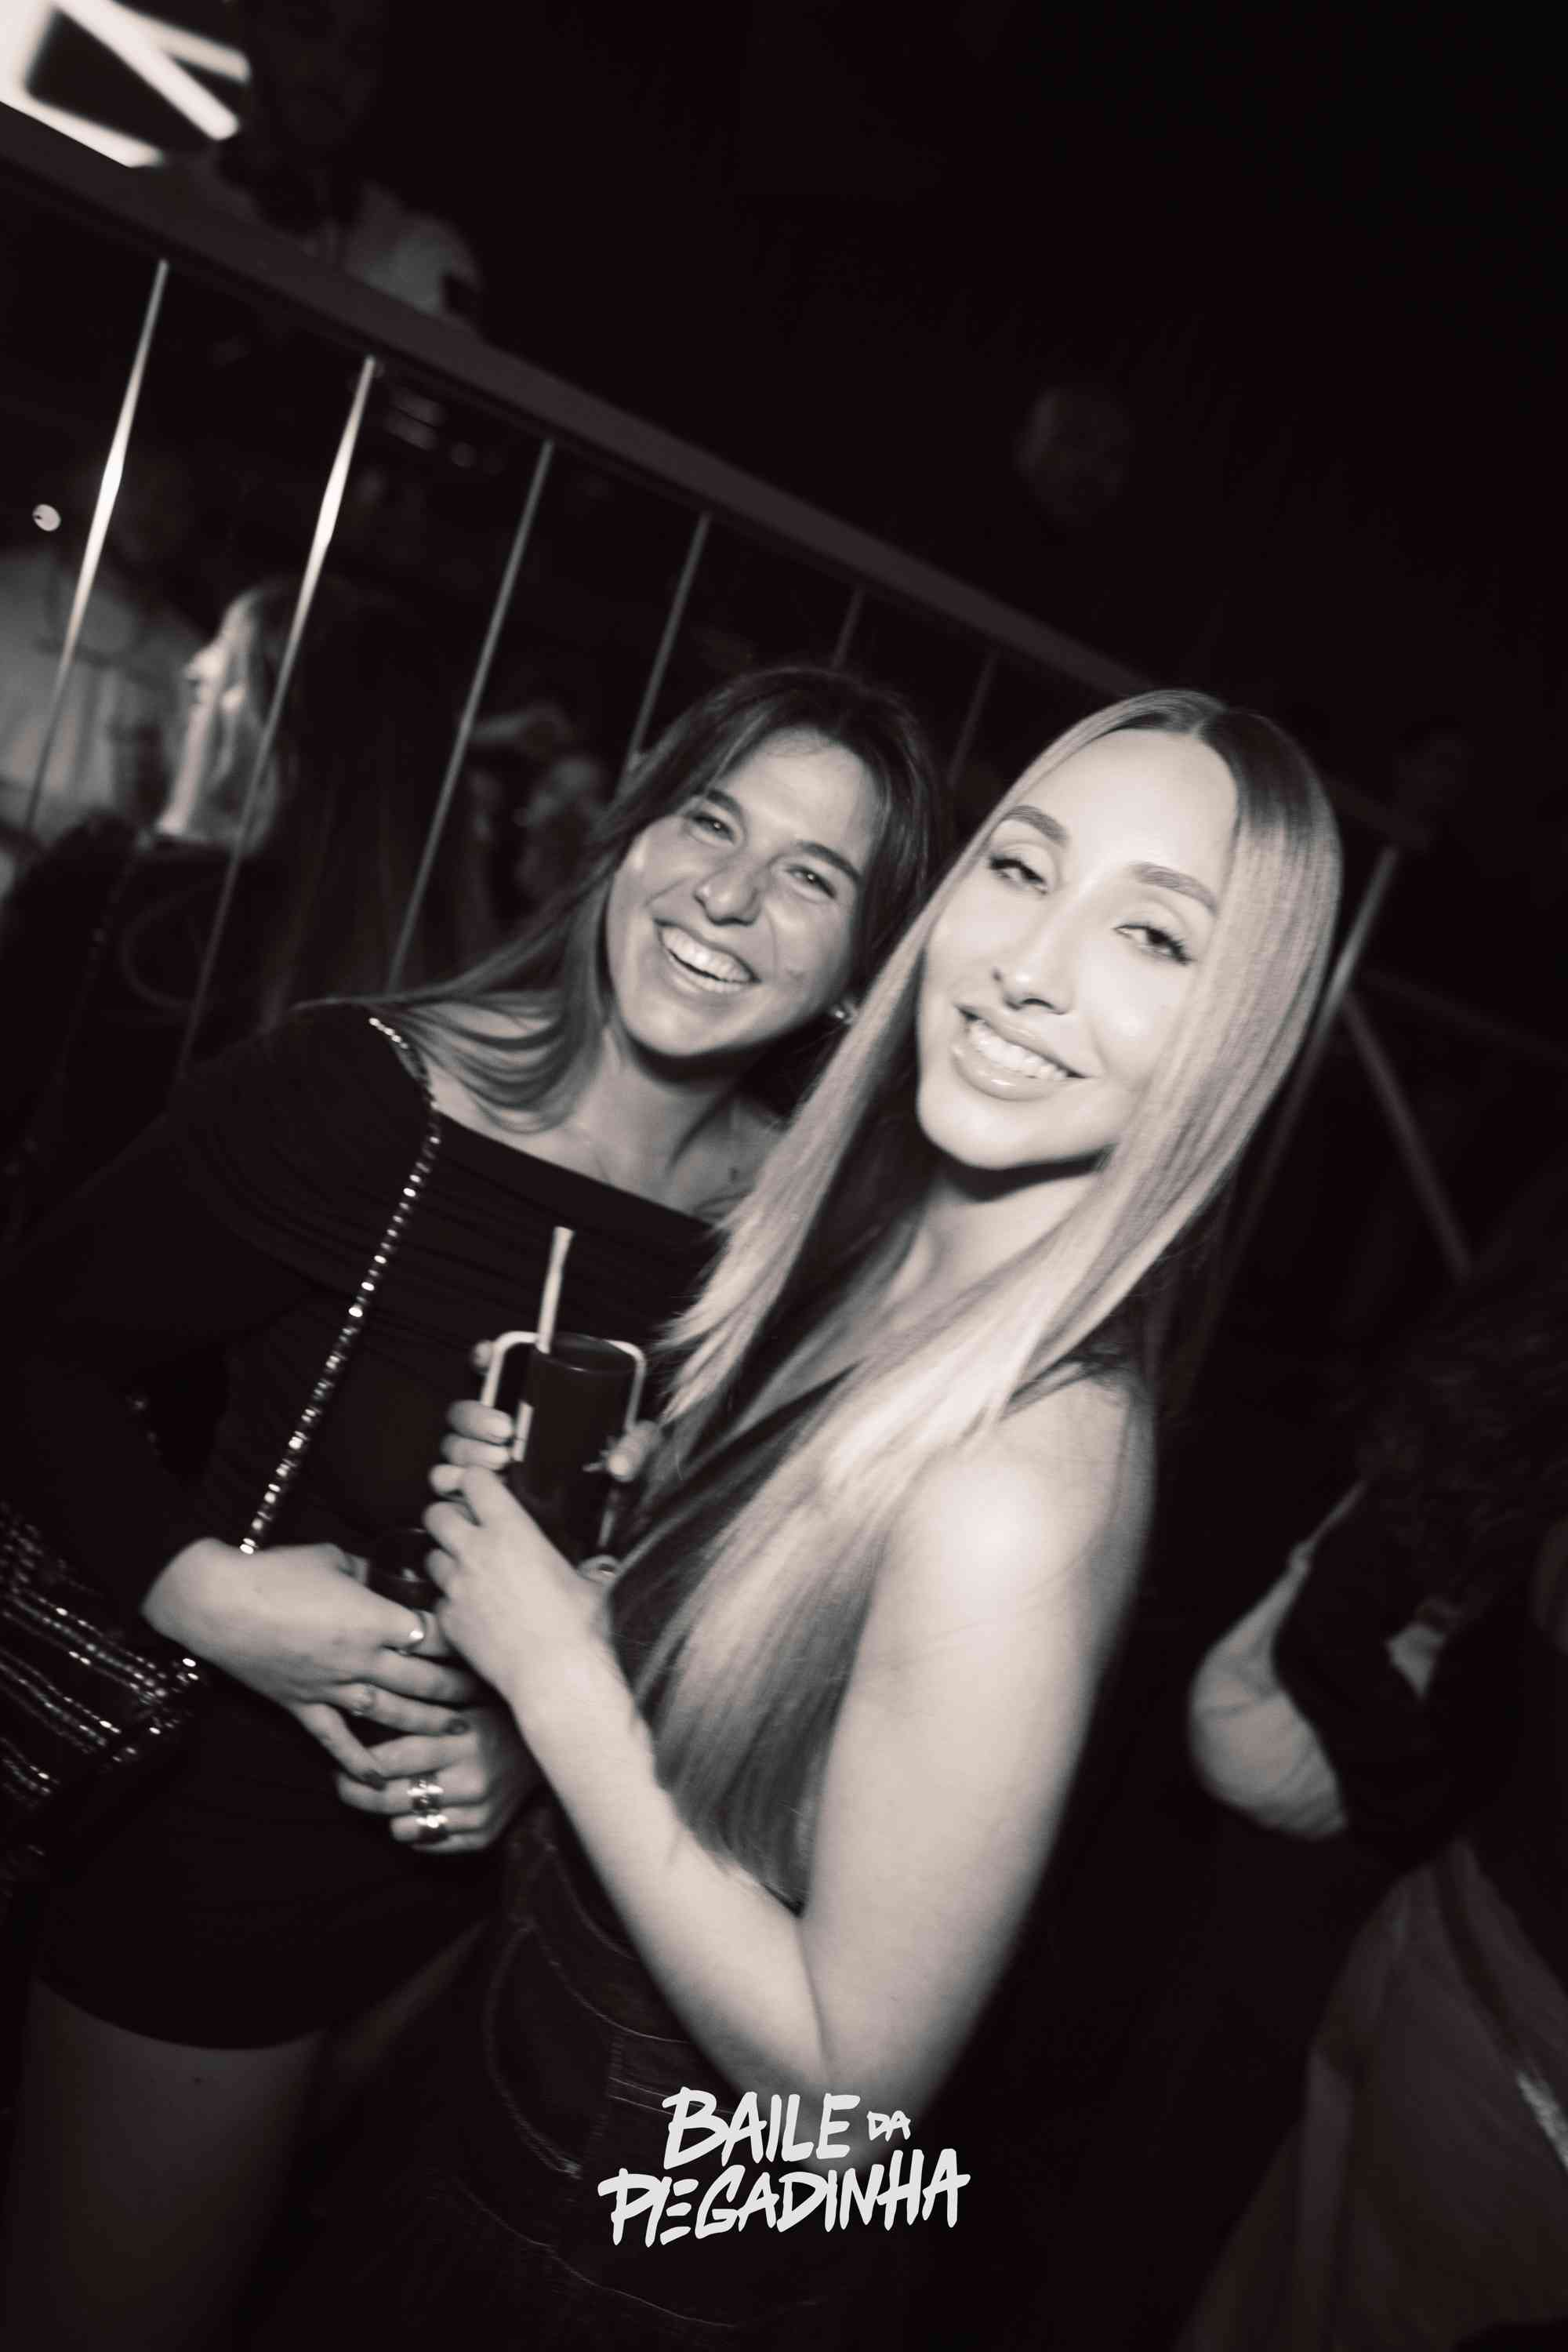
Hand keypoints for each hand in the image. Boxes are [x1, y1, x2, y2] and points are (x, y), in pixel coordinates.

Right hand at [142, 1537, 484, 1777]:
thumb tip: (384, 1574)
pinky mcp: (303, 1705)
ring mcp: (331, 1687)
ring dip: (426, 1723)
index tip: (482, 1643)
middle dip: (457, 1687)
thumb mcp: (332, 1557)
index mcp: (373, 1619)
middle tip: (487, 1693)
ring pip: (390, 1713)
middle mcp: (360, 1659)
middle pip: (422, 1679)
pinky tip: (379, 1779)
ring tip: (458, 1730)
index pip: (432, 1634)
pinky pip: (335, 1740)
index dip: (460, 1640)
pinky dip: (358, 1762)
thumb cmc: (276, 1572)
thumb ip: (366, 1571)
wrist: (218, 1603)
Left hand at [332, 1707, 541, 1853]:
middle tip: (343, 1785)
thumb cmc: (498, 1714)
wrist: (555, 1746)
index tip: (341, 1762)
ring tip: (388, 1796)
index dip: (359, 1764)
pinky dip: (416, 1830)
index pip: (392, 1760)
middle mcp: (470, 1781)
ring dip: (389, 1814)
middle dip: (356, 1794)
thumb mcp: (466, 1698)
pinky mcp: (484, 1836)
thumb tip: (371, 1691)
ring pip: (404, 1828)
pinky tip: (418, 1810)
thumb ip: (423, 1700)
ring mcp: (478, 1813)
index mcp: (462, 1740)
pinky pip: (429, 1844)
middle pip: (390, 1798)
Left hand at [423, 1467, 603, 1712]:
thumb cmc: (581, 1626)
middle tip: (465, 1528)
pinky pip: (438, 1601)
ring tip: (467, 1571)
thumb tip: (597, 1563)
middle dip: (447, 1516)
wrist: (556, 1678)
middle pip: (436, 1513)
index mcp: (512, 1530)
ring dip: (445, 1558)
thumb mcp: (589, 1581)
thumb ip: (581, 1564)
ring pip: (430, 1556)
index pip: (474, 1480)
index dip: (477, 1481)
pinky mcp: (448, 1622)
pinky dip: (449, 1602)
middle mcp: (476, 1552)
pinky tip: (472, 1611)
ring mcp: (457, 1587)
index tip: (484, 1489)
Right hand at [443, 1342, 657, 1484]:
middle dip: (476, 1418)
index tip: (488, 1357)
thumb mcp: (630, 1450)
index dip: (484, 1359)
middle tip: (505, 1431)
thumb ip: (633, 1449)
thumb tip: (618, 1466)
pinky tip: (464, 1489)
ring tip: (498, 1463)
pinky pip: (445, 1482)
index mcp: (530, 1406)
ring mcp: (483, 1461)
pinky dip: (449, 1482)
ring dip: (466, 1451)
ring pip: (452, 1446)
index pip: (495, 1371)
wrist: (600, 1522)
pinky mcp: (475, 1493)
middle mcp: (498, 1430)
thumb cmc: (611, 1474)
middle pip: (464, 1412)